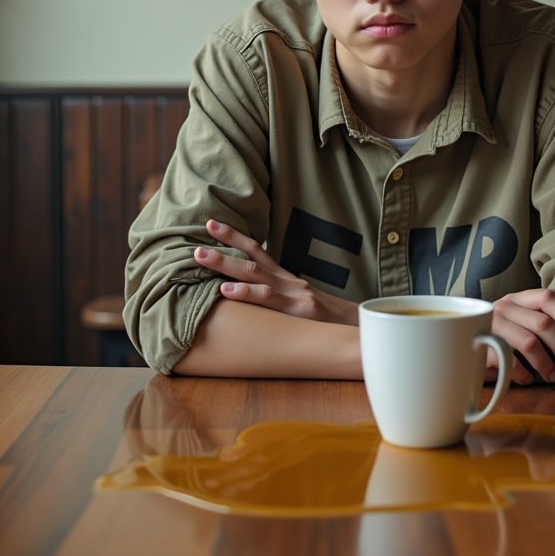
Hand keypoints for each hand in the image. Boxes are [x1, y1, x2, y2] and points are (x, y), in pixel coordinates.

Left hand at [194, 220, 358, 325]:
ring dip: (225, 264)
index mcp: (286, 279)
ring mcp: (293, 294)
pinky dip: (246, 293)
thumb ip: (275, 298)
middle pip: (252, 257)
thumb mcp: (298, 305)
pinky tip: (226, 291)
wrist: (358, 330)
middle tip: (196, 239)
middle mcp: (288, 281)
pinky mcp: (299, 310)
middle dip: (223, 246)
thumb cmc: (324, 322)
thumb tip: (244, 295)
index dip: (235, 237)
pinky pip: (268, 299)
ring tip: (201, 257)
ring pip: (254, 274)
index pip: (257, 251)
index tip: (213, 225)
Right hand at [488, 288, 554, 385]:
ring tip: (553, 376)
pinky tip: (528, 379)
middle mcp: (503, 307)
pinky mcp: (481, 346)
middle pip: (542, 323)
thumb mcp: (518, 323)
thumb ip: (538, 324)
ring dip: (546, 363)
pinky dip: (524, 373)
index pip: (546, 297)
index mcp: (516, 299)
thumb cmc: (499, 338)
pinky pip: (510, 361)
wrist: (462, 349)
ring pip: (529, 342)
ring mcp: (491, 326)